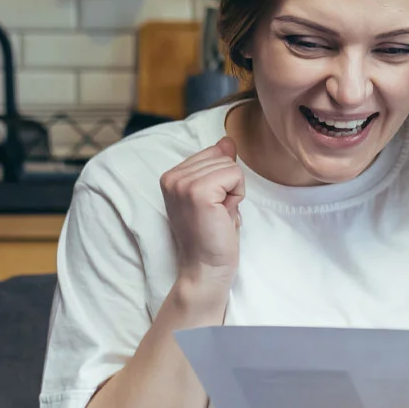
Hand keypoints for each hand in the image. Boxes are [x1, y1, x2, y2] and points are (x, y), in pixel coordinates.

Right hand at [163, 138, 245, 293]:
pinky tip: (223, 215)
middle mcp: (172, 177)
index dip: (222, 181)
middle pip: (223, 158)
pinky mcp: (197, 192)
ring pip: (230, 166)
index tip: (212, 206)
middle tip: (216, 213)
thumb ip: (218, 165)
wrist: (206, 267)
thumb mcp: (215, 194)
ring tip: (218, 215)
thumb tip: (227, 140)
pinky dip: (237, 196)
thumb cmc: (212, 235)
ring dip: (233, 192)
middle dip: (229, 186)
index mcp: (171, 176)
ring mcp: (183, 184)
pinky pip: (234, 175)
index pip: (213, 153)